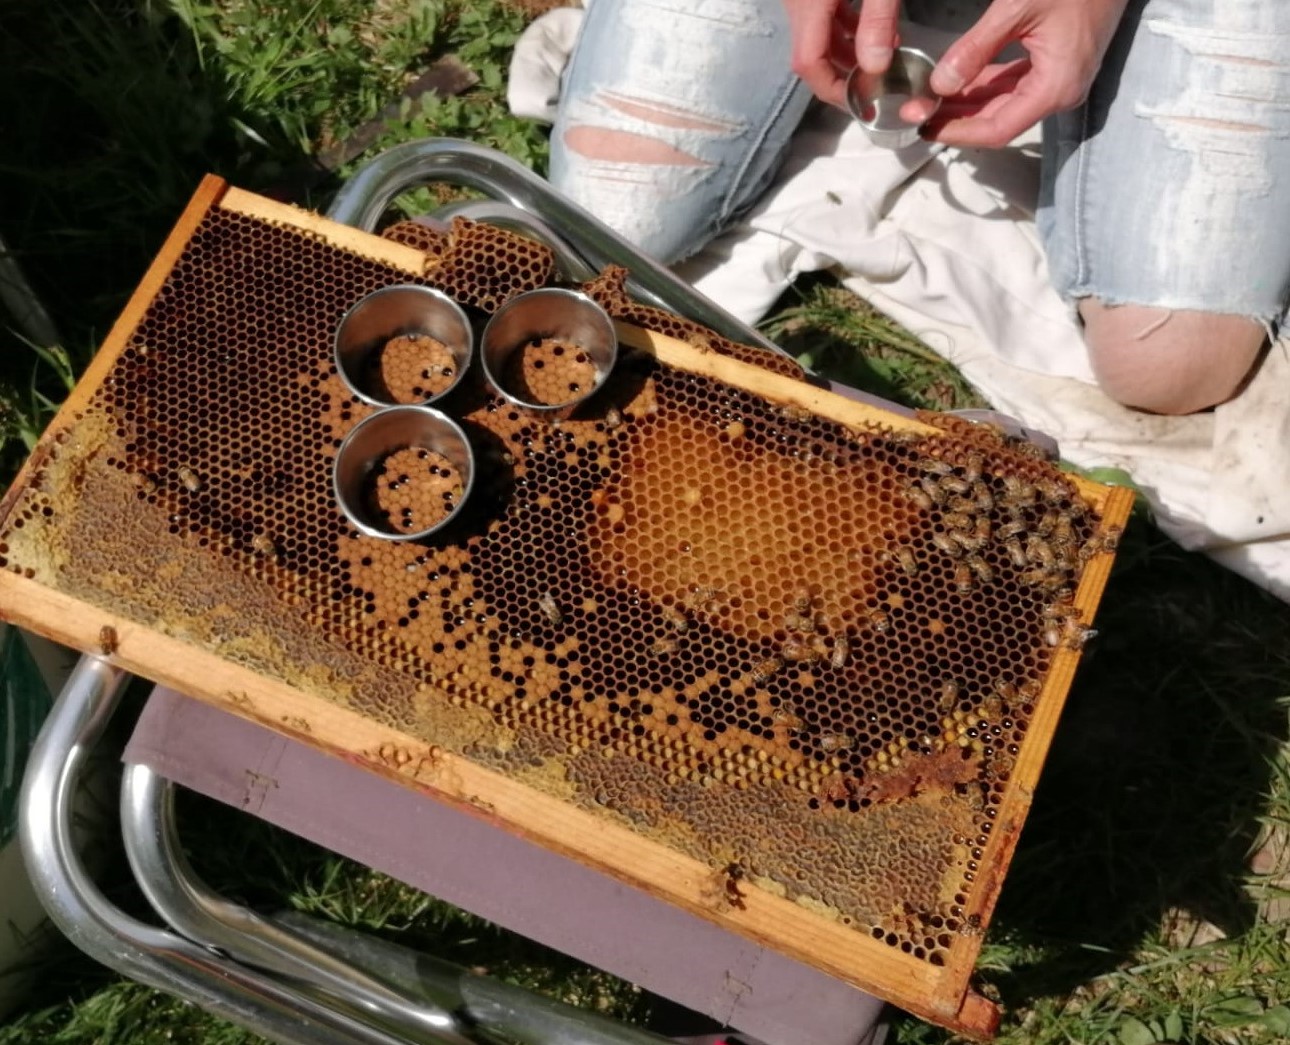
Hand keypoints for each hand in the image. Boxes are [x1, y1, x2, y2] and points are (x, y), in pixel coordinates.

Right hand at [784, 0, 902, 108]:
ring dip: (846, 56)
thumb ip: (877, 20)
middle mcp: (798, 4)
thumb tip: (875, 68)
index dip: (833, 90)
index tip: (863, 104)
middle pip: (811, 57)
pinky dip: (846, 33)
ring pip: (818, 39)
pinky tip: (874, 32)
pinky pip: (823, 19)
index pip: (809, 63)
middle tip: (874, 90)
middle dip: (842, 79)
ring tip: (882, 61)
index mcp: (809, 5)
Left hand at [926, 0, 1129, 147]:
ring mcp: (1061, 81)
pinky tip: (959, 82)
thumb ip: (977, 48)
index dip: (959, 132)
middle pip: (999, 120)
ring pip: (1005, 104)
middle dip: (957, 119)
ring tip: (930, 101)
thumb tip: (941, 84)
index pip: (998, 128)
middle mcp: (1061, 92)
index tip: (926, 127)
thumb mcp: (1018, 7)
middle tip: (918, 114)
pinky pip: (1016, 85)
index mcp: (1055, 87)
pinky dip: (986, 85)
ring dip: (968, 104)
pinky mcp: (1058, 66)